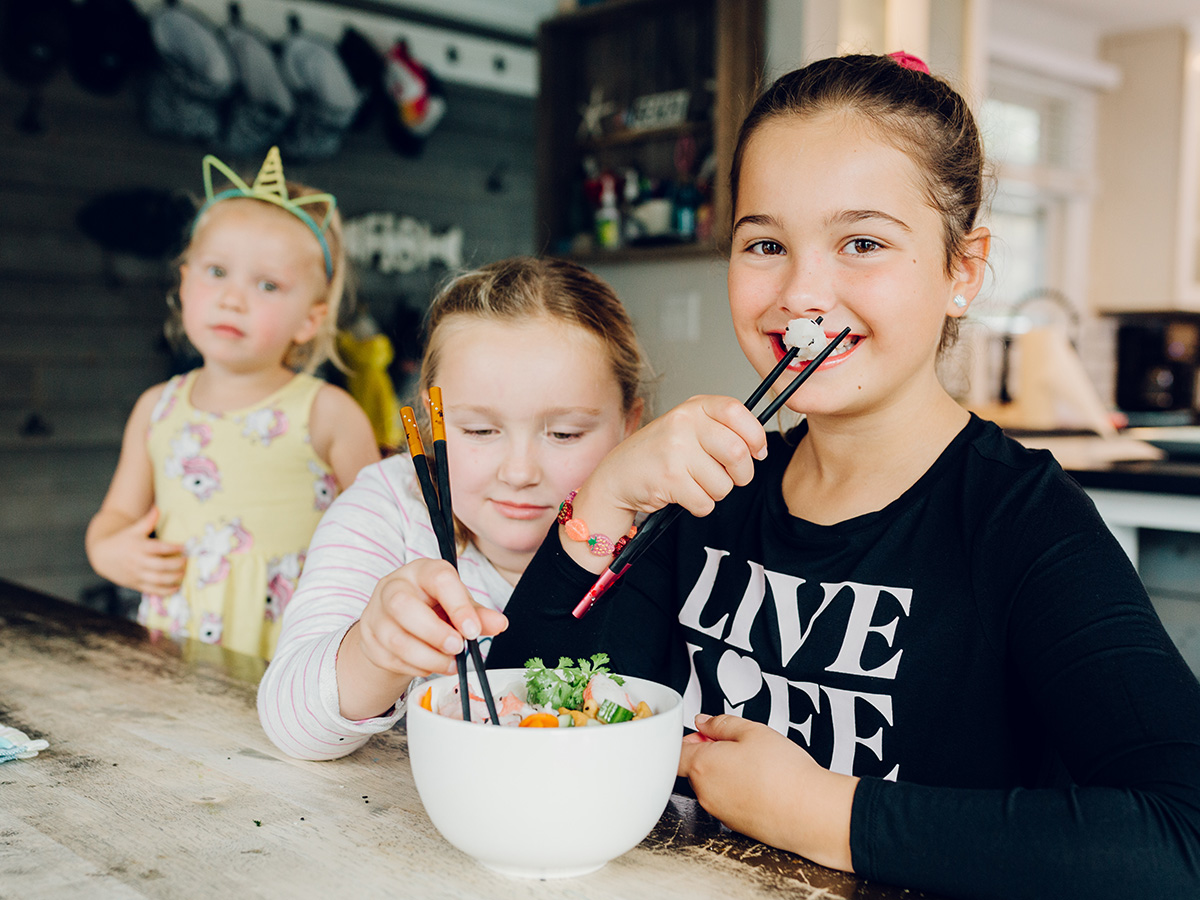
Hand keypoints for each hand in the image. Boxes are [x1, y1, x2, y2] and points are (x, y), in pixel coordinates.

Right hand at [88, 507, 185, 595]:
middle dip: (177, 564)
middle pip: (161, 566)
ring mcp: (137, 575)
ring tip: (184, 573)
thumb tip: (157, 508)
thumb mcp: (134, 529)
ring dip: (174, 578)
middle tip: (186, 561)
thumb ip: (148, 521)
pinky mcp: (136, 585)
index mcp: (139, 547)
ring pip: (158, 579)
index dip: (173, 548)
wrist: (102, 556)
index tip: (185, 546)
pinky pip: (153, 590)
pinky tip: (177, 587)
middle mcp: (138, 562)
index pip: (159, 548)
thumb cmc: (122, 541)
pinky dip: (166, 591)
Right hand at [336, 558, 507, 719]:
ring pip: (395, 638)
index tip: (473, 631)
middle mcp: (394, 586)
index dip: (458, 606)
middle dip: (434, 633)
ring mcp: (376, 613)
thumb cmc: (432, 606)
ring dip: (428, 657)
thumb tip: (499, 624)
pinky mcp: (369, 639)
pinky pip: (391, 659)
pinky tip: (430, 665)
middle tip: (458, 648)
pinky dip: (415, 667)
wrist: (398, 622)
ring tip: (450, 664)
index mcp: (422, 571)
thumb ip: (478, 614)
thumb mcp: (457, 605)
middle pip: (403, 606)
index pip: (439, 579)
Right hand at [591, 395, 766, 518]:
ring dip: (716, 492)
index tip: (757, 451)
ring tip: (695, 483)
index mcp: (692, 408)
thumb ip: (721, 429)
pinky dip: (699, 506)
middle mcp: (683, 423)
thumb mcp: (688, 428)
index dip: (755, 435)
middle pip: (737, 452)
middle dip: (741, 474)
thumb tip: (759, 448)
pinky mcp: (669, 479)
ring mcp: (675, 451)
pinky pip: (706, 502)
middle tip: (730, 477)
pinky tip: (683, 494)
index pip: (737, 411)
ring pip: (724, 484)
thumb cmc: (658, 454)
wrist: (617, 477)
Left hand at [679, 713, 857, 871]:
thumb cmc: (784, 773)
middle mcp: (705, 793)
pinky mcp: (735, 825)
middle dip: (710, 755)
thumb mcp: (753, 731)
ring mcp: (719, 812)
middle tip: (739, 746)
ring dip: (725, 774)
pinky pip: (728, 803)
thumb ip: (721, 723)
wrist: (810, 812)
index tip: (707, 733)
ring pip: (712, 787)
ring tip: (756, 766)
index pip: (677, 751)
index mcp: (703, 766)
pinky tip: (762, 784)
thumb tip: (704, 722)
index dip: (690, 738)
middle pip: (694, 769)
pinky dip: (738, 792)